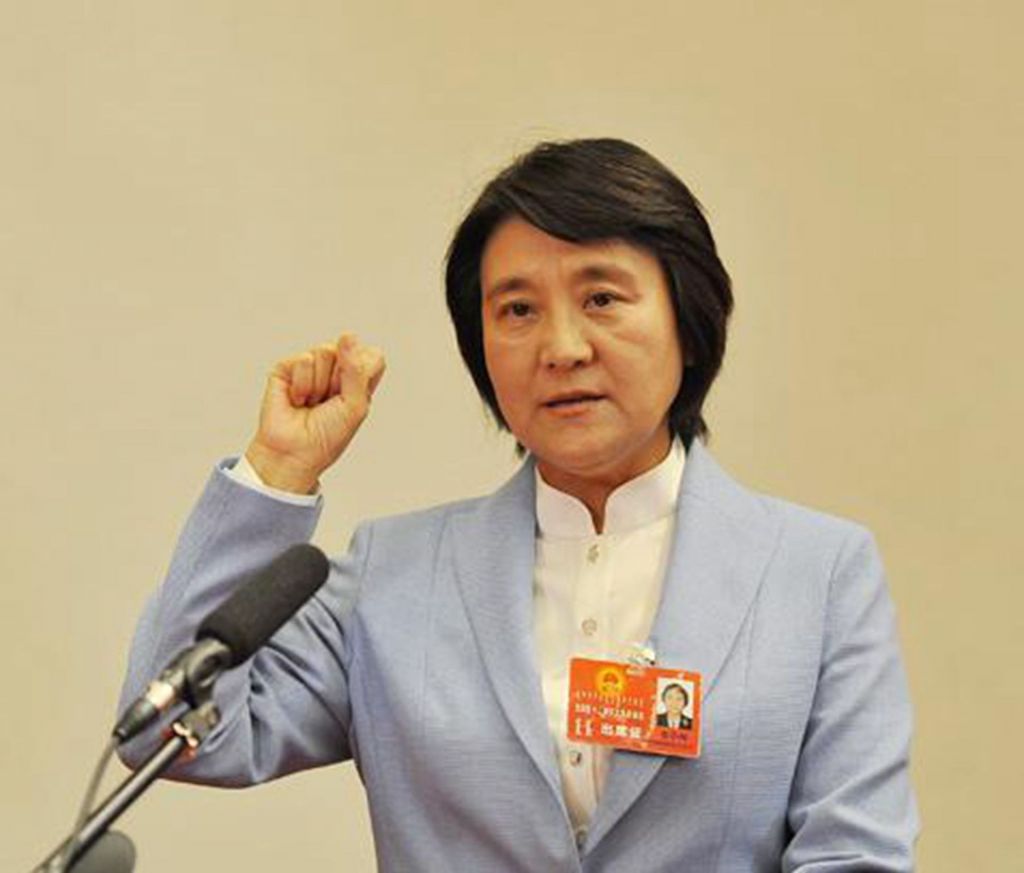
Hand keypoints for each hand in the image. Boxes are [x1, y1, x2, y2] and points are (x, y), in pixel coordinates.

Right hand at [244, 333, 385, 492]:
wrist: (294, 453)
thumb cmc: (327, 436)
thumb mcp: (355, 406)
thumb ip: (356, 369)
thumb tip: (348, 335)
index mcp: (357, 379)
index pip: (373, 355)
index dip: (364, 372)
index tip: (353, 397)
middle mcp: (335, 369)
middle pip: (347, 350)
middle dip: (339, 380)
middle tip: (329, 403)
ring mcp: (311, 367)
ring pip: (325, 351)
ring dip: (319, 385)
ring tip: (312, 402)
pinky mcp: (287, 368)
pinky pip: (303, 359)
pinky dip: (302, 385)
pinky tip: (297, 399)